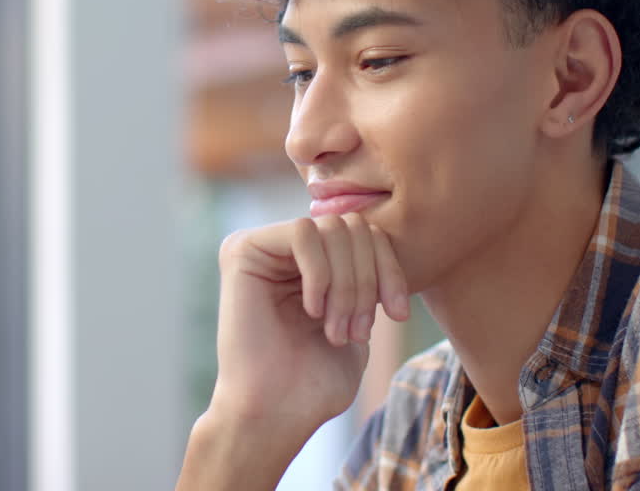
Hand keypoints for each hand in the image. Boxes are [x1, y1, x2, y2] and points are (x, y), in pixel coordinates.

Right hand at [210, 212, 408, 437]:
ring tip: (337, 331)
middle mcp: (281, 249)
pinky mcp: (241, 250)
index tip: (398, 316)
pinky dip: (319, 274)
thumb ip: (364, 277)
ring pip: (330, 228)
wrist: (275, 414)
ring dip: (346, 284)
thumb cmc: (313, 382)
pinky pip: (302, 233)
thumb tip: (379, 238)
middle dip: (367, 280)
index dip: (389, 270)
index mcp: (309, 264)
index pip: (366, 234)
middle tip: (358, 331)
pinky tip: (311, 311)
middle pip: (352, 226)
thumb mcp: (357, 321)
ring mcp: (259, 246)